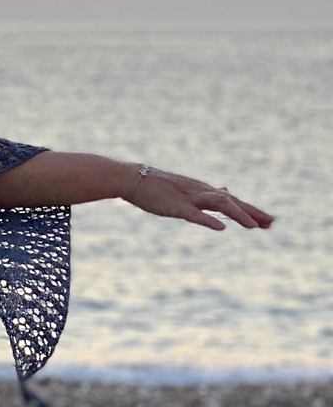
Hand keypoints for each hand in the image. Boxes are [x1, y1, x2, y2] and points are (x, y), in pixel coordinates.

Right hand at [123, 166, 273, 230]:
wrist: (133, 178)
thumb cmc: (156, 185)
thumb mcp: (186, 188)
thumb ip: (207, 192)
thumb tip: (226, 191)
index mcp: (203, 190)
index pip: (232, 200)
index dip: (250, 210)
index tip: (268, 221)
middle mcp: (201, 192)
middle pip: (232, 202)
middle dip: (252, 212)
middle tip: (272, 223)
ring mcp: (189, 198)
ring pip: (219, 205)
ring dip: (238, 215)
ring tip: (254, 227)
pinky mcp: (175, 207)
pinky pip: (194, 215)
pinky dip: (209, 220)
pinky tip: (221, 228)